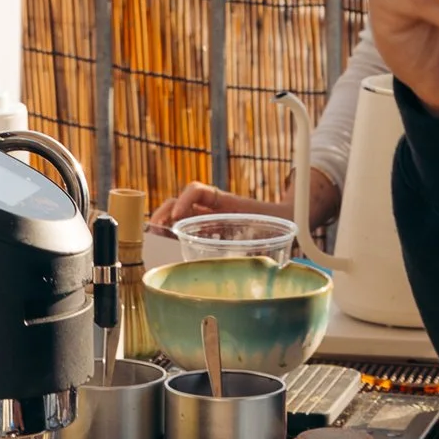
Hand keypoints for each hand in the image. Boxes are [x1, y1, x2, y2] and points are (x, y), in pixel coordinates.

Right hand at [155, 182, 289, 231]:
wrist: (284, 222)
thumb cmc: (278, 222)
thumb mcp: (273, 223)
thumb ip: (275, 229)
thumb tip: (285, 238)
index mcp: (225, 202)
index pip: (198, 190)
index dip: (184, 199)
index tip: (177, 216)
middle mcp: (213, 209)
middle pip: (180, 202)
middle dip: (165, 211)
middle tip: (155, 227)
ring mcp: (208, 220)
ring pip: (180, 217)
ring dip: (164, 224)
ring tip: (153, 237)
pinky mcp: (208, 234)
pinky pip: (186, 232)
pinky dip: (173, 237)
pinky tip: (166, 248)